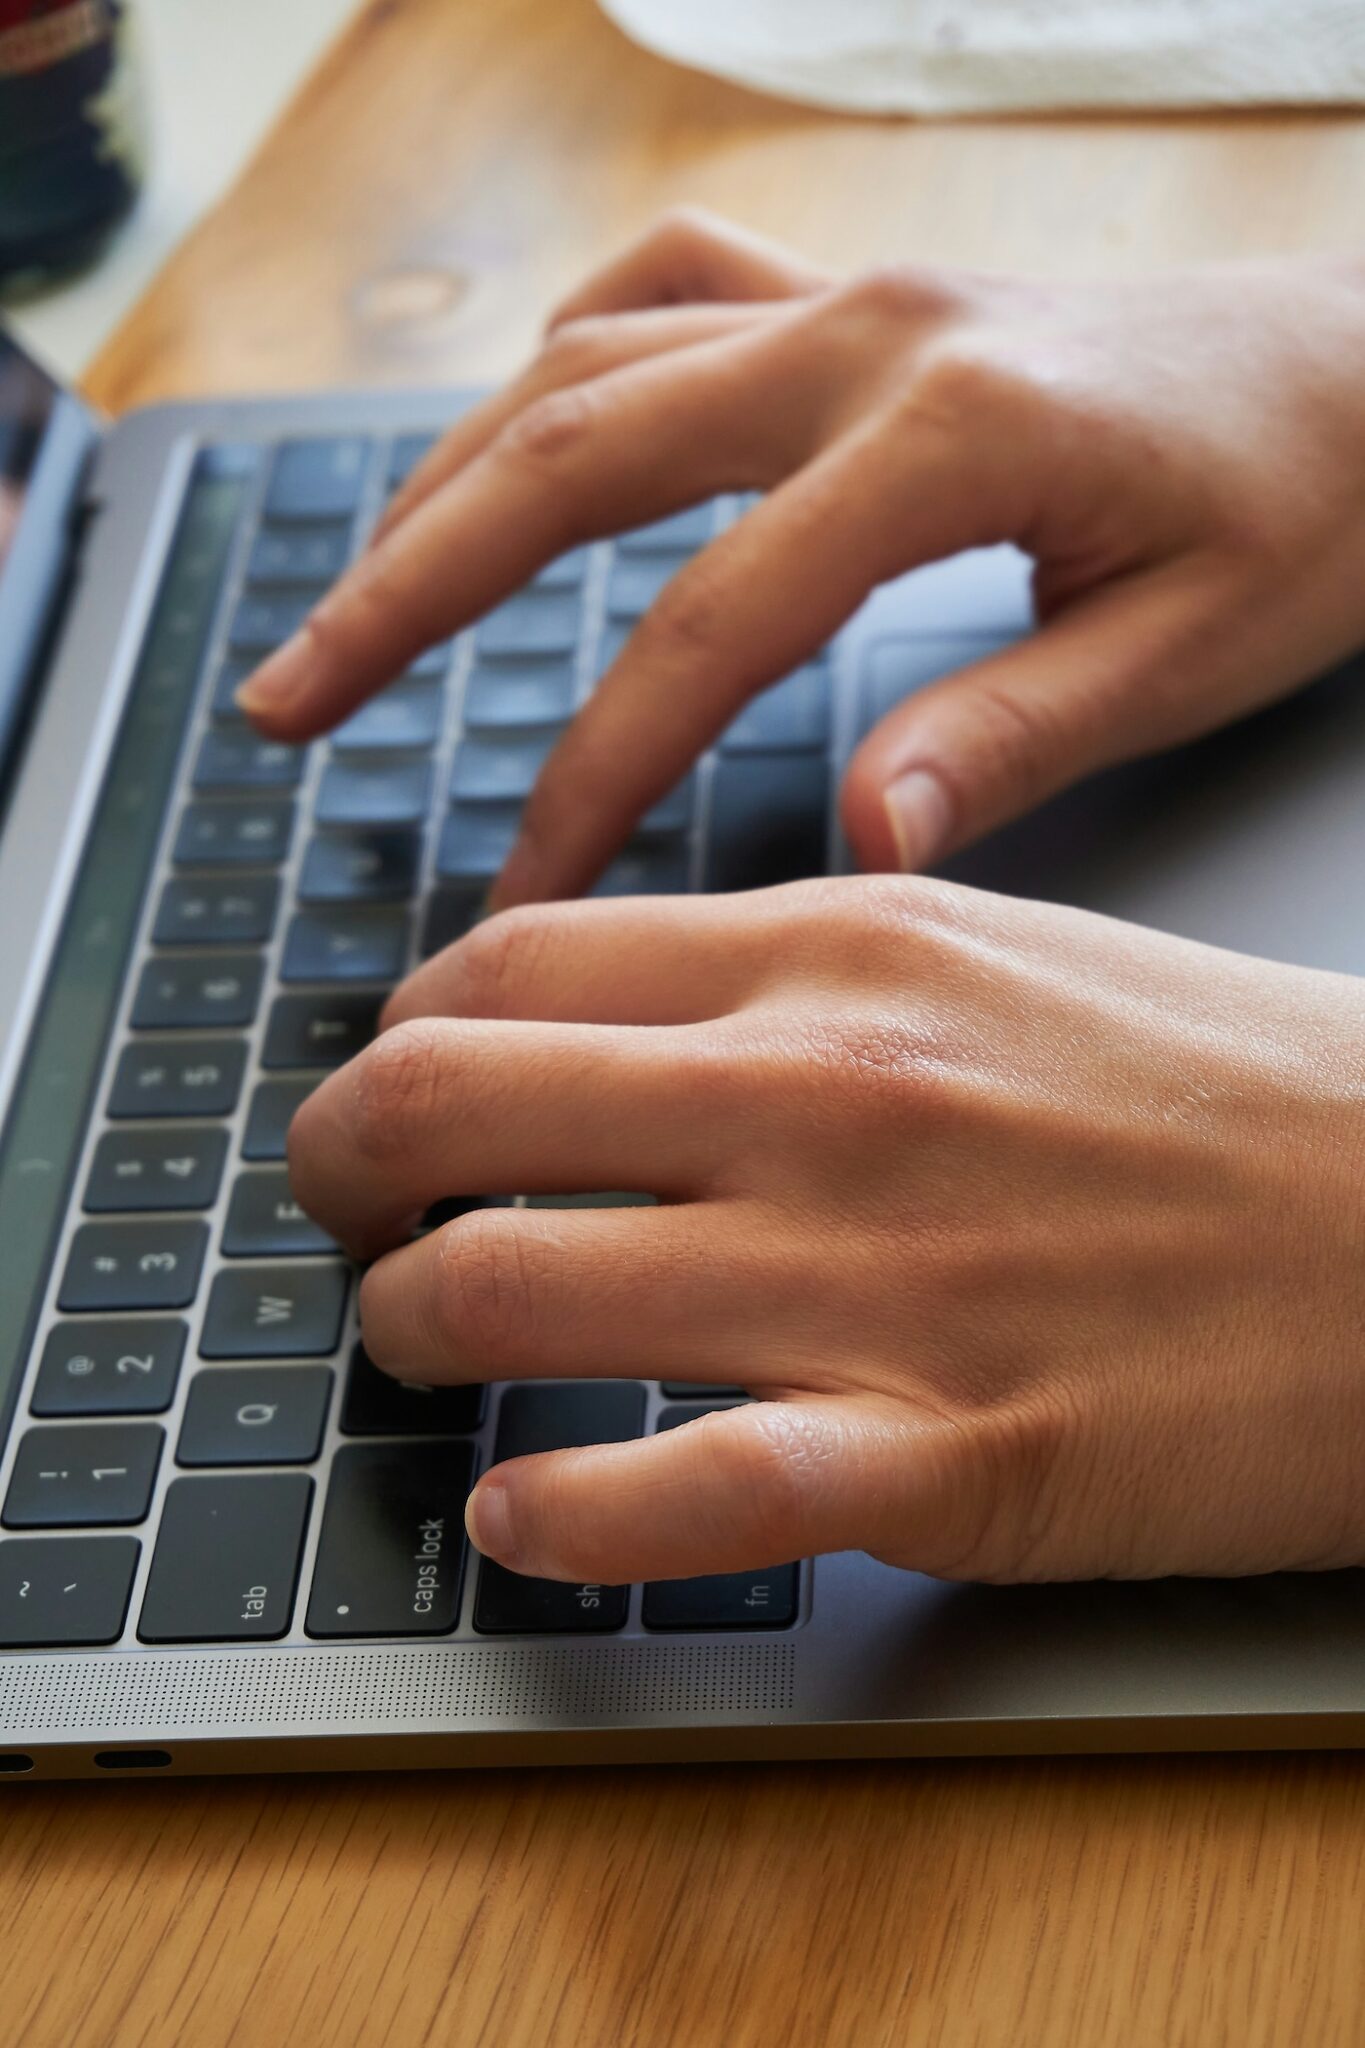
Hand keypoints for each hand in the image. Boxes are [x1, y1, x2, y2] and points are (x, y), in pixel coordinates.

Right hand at [237, 210, 1364, 900]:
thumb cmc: (1310, 507)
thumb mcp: (1197, 644)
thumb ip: (1016, 731)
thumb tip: (863, 841)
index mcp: (952, 429)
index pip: (710, 626)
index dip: (595, 771)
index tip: (520, 889)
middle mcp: (869, 330)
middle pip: (570, 452)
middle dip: (407, 588)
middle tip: (285, 699)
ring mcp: (849, 290)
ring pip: (583, 361)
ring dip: (446, 482)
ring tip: (351, 604)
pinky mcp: (852, 291)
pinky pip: (660, 289)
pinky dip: (564, 365)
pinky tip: (518, 447)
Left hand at [286, 878, 1364, 1584]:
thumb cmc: (1226, 1092)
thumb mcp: (997, 954)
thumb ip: (795, 970)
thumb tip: (610, 1007)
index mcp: (842, 950)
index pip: (507, 963)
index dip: (396, 1035)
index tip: (393, 1091)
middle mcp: (826, 1091)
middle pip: (449, 1100)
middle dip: (337, 1169)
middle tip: (341, 1216)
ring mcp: (876, 1275)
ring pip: (515, 1284)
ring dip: (409, 1329)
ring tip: (420, 1351)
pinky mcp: (950, 1456)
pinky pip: (684, 1492)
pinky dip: (559, 1518)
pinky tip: (522, 1515)